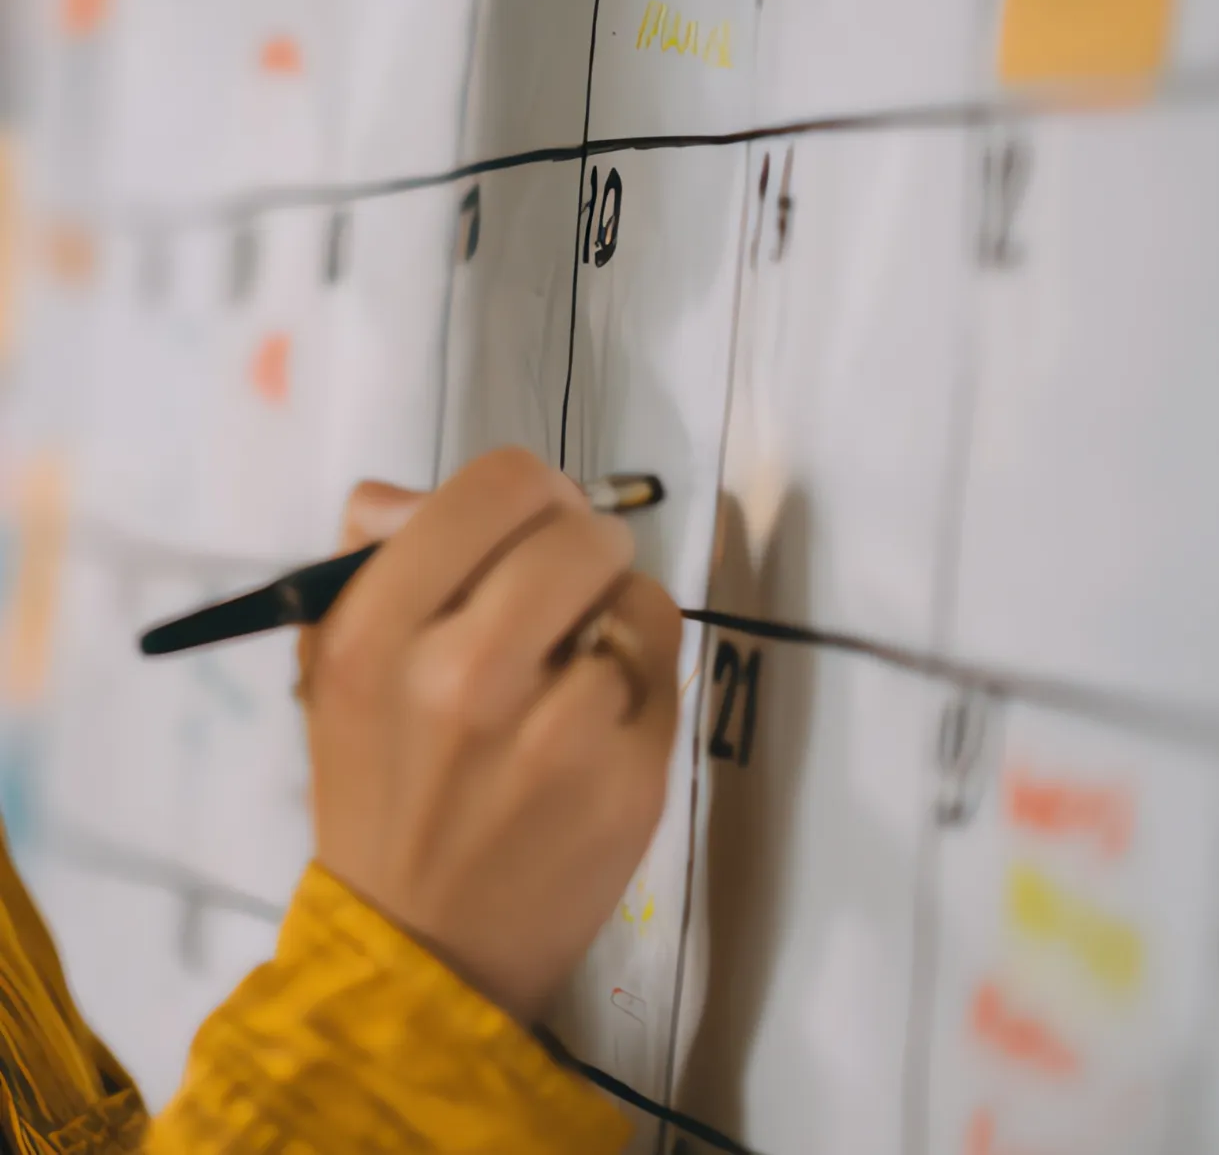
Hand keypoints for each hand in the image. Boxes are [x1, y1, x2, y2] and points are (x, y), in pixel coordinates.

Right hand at [296, 449, 681, 1022]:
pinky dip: (639, 674)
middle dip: (585, 541)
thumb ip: (372, 563)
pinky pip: (662, 667)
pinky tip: (602, 713)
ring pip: (635, 594)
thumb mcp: (338, 672)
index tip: (533, 522)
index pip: (497, 484)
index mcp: (376, 634)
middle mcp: (463, 676)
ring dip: (615, 611)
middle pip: (579, 530)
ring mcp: (556, 733)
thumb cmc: (382, 793)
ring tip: (580, 656)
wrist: (421, 952)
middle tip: (572, 578)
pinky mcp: (630, 778)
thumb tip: (408, 494)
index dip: (532, 490)